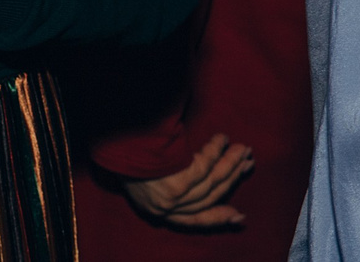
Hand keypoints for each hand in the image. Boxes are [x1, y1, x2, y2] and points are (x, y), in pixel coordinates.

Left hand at [122, 133, 253, 230]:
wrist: (111, 144)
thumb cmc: (126, 154)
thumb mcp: (143, 177)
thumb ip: (167, 183)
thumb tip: (194, 173)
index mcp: (157, 211)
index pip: (193, 220)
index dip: (217, 218)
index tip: (238, 215)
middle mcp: (166, 209)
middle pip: (208, 198)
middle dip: (231, 180)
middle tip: (248, 164)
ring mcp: (172, 198)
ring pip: (211, 183)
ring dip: (231, 164)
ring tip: (243, 149)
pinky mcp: (176, 185)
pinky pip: (204, 166)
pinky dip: (216, 151)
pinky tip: (222, 139)